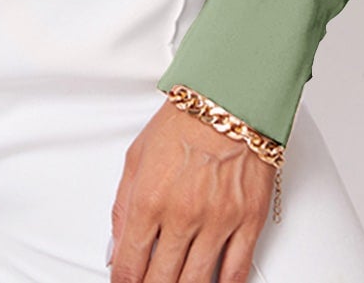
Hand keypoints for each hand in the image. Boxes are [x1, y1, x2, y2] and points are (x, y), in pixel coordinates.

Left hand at [107, 97, 274, 282]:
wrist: (228, 99)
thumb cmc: (183, 122)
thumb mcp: (136, 158)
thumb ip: (122, 207)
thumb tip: (115, 247)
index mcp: (149, 199)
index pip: (129, 263)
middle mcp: (182, 215)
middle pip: (161, 281)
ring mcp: (217, 222)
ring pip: (196, 282)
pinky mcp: (248, 221)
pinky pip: (235, 272)